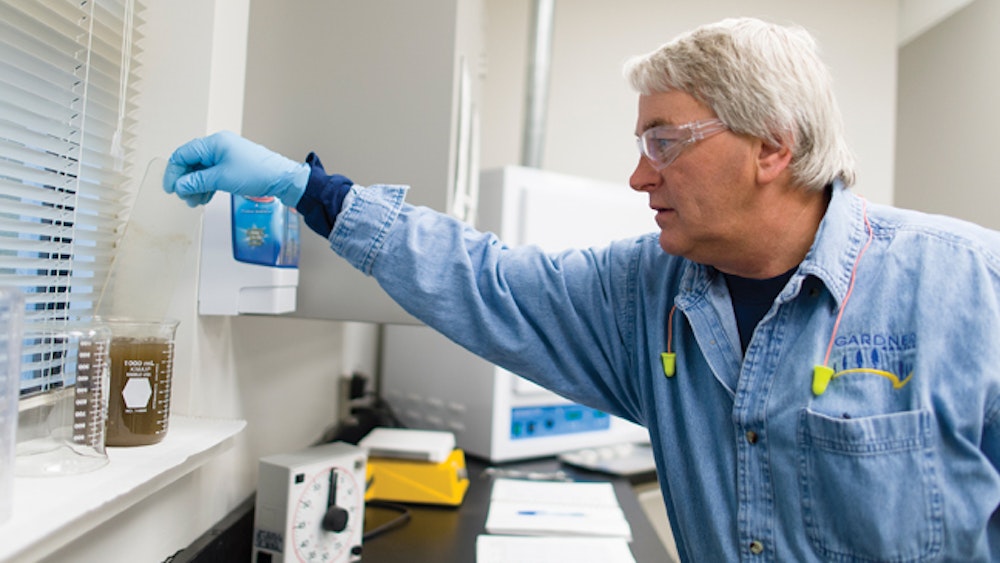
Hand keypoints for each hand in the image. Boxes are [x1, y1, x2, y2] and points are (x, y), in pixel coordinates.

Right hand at [162, 131, 309, 207]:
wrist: (282, 178)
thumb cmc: (256, 174)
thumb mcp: (222, 179)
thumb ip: (197, 182)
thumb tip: (179, 186)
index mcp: (214, 143)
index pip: (183, 154)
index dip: (174, 172)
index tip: (170, 189)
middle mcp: (218, 146)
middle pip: (191, 163)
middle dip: (186, 182)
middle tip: (185, 199)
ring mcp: (226, 156)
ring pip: (202, 170)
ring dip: (196, 186)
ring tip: (195, 202)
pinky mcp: (233, 165)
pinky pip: (212, 174)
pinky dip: (207, 186)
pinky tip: (205, 198)